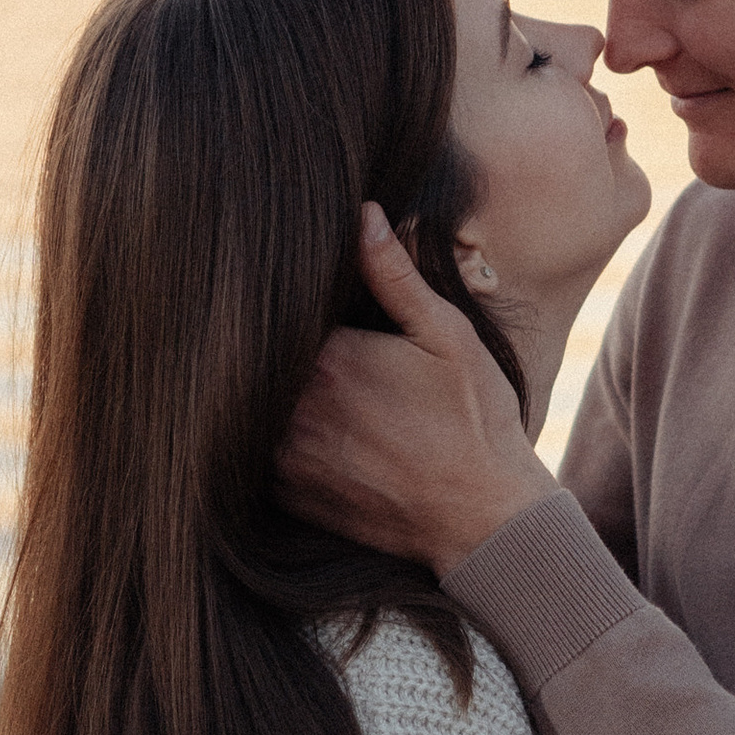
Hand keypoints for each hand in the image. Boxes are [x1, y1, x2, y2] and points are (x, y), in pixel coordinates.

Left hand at [278, 208, 557, 571]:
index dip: (289, 307)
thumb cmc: (474, 421)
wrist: (484, 520)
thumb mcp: (447, 336)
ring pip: (250, 407)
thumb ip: (395, 275)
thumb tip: (362, 215)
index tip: (304, 308)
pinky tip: (316, 435)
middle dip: (276, 351)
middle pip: (259, 362)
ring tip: (320, 395)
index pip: (279, 314)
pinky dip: (271, 439)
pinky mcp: (286, 496)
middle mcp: (295, 408)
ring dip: (265, 396)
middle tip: (308, 350)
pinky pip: (253, 454)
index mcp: (330, 357)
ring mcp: (285, 457)